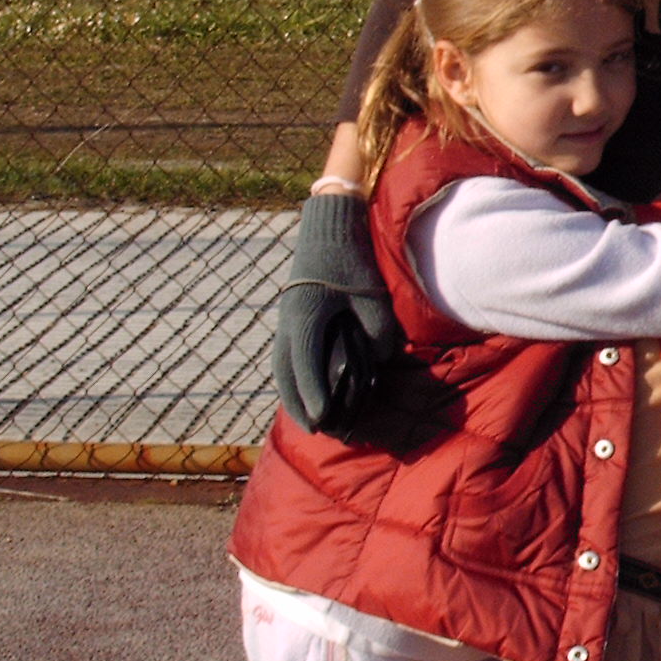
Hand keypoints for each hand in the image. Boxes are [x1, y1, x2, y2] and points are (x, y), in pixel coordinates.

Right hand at [272, 191, 403, 432]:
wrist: (327, 231)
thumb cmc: (353, 262)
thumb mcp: (373, 295)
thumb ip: (377, 330)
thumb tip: (378, 362)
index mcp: (307, 315)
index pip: (306, 363)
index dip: (313, 395)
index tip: (324, 419)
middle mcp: (289, 320)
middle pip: (286, 373)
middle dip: (301, 404)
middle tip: (319, 429)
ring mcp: (284, 319)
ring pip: (281, 367)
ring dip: (292, 395)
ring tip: (310, 420)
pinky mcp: (288, 317)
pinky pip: (285, 356)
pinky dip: (291, 378)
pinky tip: (303, 392)